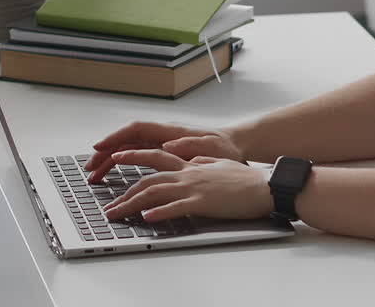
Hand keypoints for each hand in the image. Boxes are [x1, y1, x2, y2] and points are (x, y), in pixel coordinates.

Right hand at [84, 121, 243, 182]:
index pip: (137, 130)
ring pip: (129, 151)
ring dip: (110, 162)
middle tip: (90, 169)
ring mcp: (162, 146)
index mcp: (172, 132)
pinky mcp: (165, 156)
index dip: (116, 138)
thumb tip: (170, 144)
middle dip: (106, 154)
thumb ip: (192, 146)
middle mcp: (163, 137)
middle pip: (127, 142)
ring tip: (95, 177)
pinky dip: (123, 166)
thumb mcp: (213, 148)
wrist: (238, 148)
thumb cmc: (226, 148)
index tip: (100, 147)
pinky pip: (137, 159)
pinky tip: (114, 177)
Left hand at [100, 150, 273, 222]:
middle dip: (124, 193)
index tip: (116, 157)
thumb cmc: (246, 179)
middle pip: (149, 180)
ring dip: (132, 204)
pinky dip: (159, 212)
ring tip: (117, 215)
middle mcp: (189, 174)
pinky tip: (146, 217)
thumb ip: (204, 162)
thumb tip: (193, 160)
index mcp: (192, 165)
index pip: (156, 157)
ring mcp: (195, 187)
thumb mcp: (221, 164)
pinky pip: (176, 207)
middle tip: (109, 206)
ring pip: (155, 192)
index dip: (134, 156)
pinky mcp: (203, 202)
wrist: (265, 185)